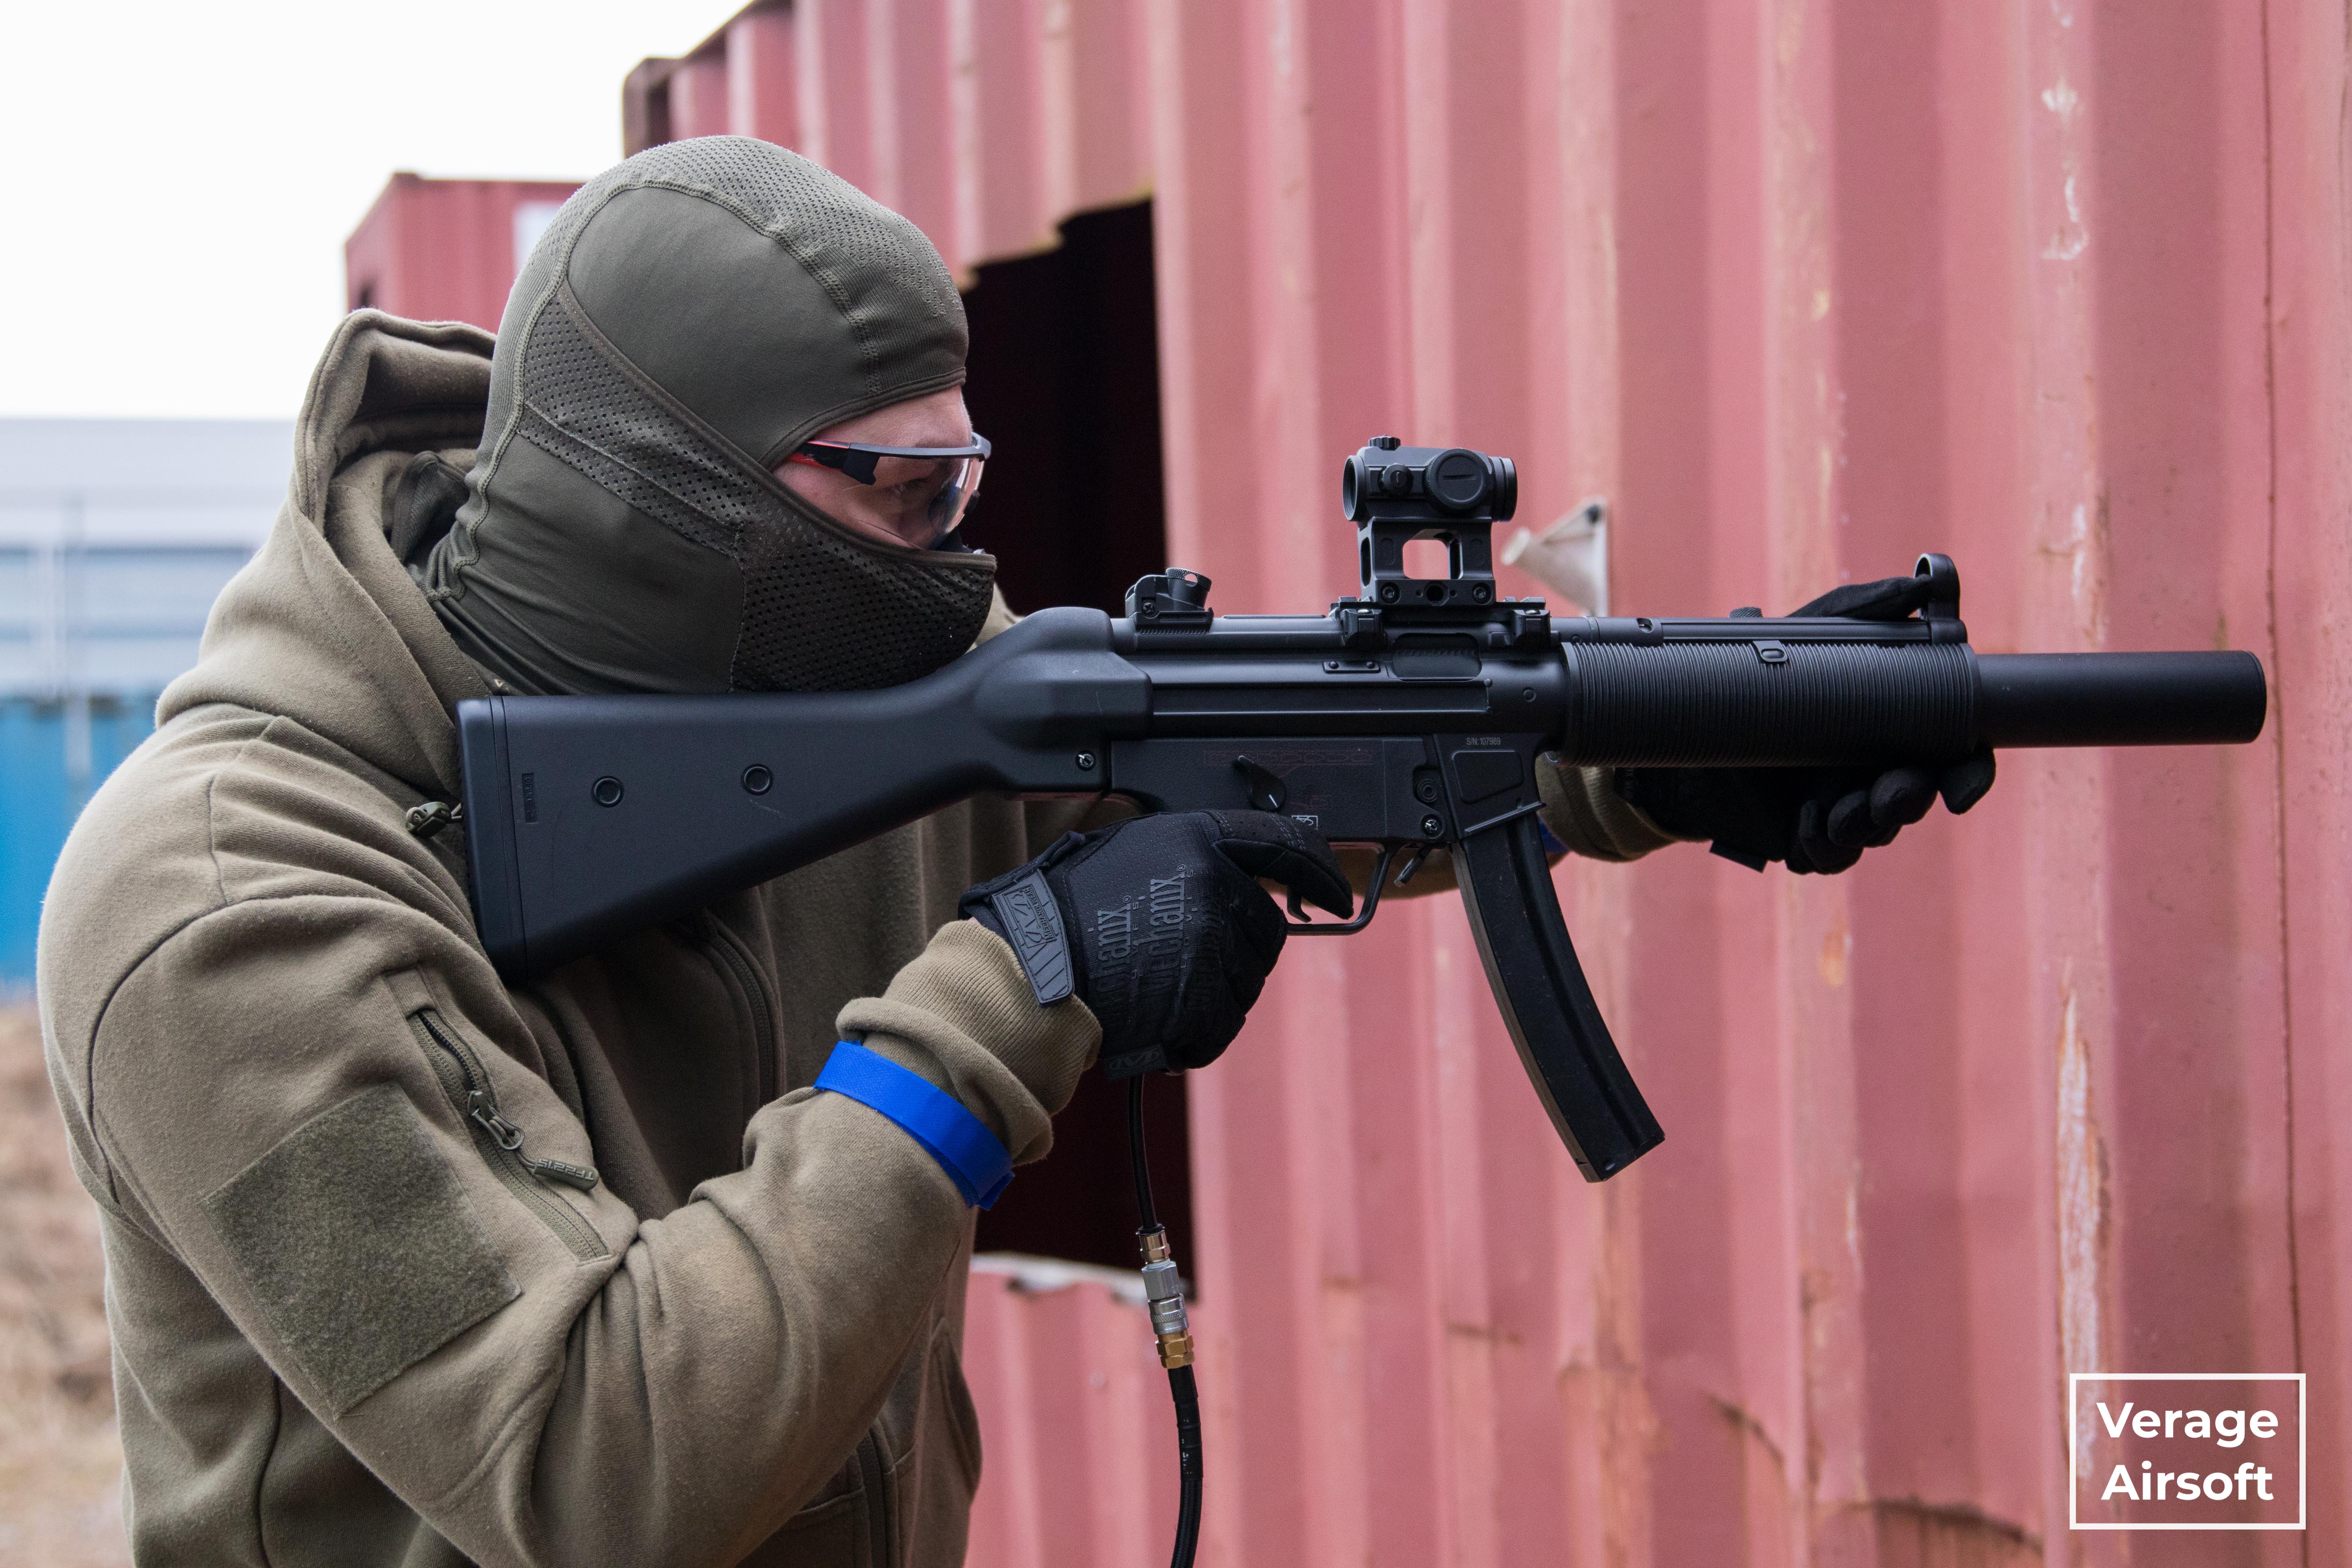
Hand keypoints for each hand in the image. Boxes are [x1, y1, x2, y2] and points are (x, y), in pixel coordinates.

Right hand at [961, 811, 1351, 1077]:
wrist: (1028, 970)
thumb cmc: (1070, 911)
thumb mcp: (1135, 853)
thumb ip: (1197, 857)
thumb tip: (1255, 875)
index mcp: (1197, 837)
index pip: (1286, 844)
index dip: (1320, 871)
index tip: (1337, 893)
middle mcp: (1211, 883)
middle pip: (1269, 927)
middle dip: (1239, 948)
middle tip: (1182, 956)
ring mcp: (1210, 943)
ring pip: (1249, 979)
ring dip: (1214, 989)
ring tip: (1154, 980)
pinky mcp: (1202, 997)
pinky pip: (1224, 1021)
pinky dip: (1196, 1028)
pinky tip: (1155, 1012)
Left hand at [1612, 575, 1998, 874]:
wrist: (1684, 733)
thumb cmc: (1755, 680)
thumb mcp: (1806, 635)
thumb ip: (1862, 608)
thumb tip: (1920, 586)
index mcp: (1888, 730)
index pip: (1950, 755)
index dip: (1969, 773)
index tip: (1963, 788)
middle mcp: (1873, 773)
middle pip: (1918, 798)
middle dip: (1909, 798)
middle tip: (1888, 792)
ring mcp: (1842, 809)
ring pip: (1877, 832)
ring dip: (1862, 825)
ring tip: (1833, 810)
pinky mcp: (1807, 839)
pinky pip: (1830, 858)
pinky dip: (1821, 845)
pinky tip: (1803, 823)